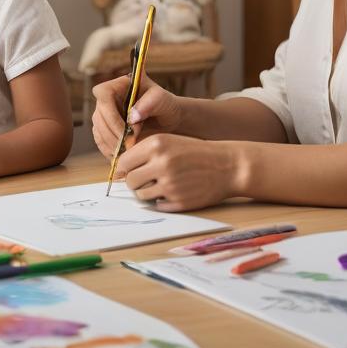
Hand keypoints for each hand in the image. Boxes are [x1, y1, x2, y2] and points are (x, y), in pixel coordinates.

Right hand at [91, 71, 181, 159]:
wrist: (169, 122)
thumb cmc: (166, 106)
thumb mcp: (163, 100)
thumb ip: (150, 103)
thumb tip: (131, 116)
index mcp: (120, 84)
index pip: (103, 94)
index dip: (111, 114)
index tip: (128, 130)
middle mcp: (108, 98)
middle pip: (98, 116)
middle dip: (113, 134)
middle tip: (131, 146)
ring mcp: (104, 115)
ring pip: (98, 130)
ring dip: (112, 144)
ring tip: (130, 152)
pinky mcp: (105, 130)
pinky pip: (100, 142)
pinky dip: (110, 150)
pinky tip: (125, 155)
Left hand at [119, 133, 243, 211]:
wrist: (227, 165)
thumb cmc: (195, 152)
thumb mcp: (170, 142)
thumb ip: (145, 152)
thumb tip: (119, 171)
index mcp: (157, 144)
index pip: (124, 162)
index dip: (125, 168)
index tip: (130, 170)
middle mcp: (161, 163)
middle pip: (130, 181)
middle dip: (135, 182)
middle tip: (146, 179)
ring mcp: (170, 185)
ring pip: (141, 195)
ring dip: (147, 192)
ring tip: (162, 184)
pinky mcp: (178, 202)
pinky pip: (156, 205)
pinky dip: (161, 201)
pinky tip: (174, 191)